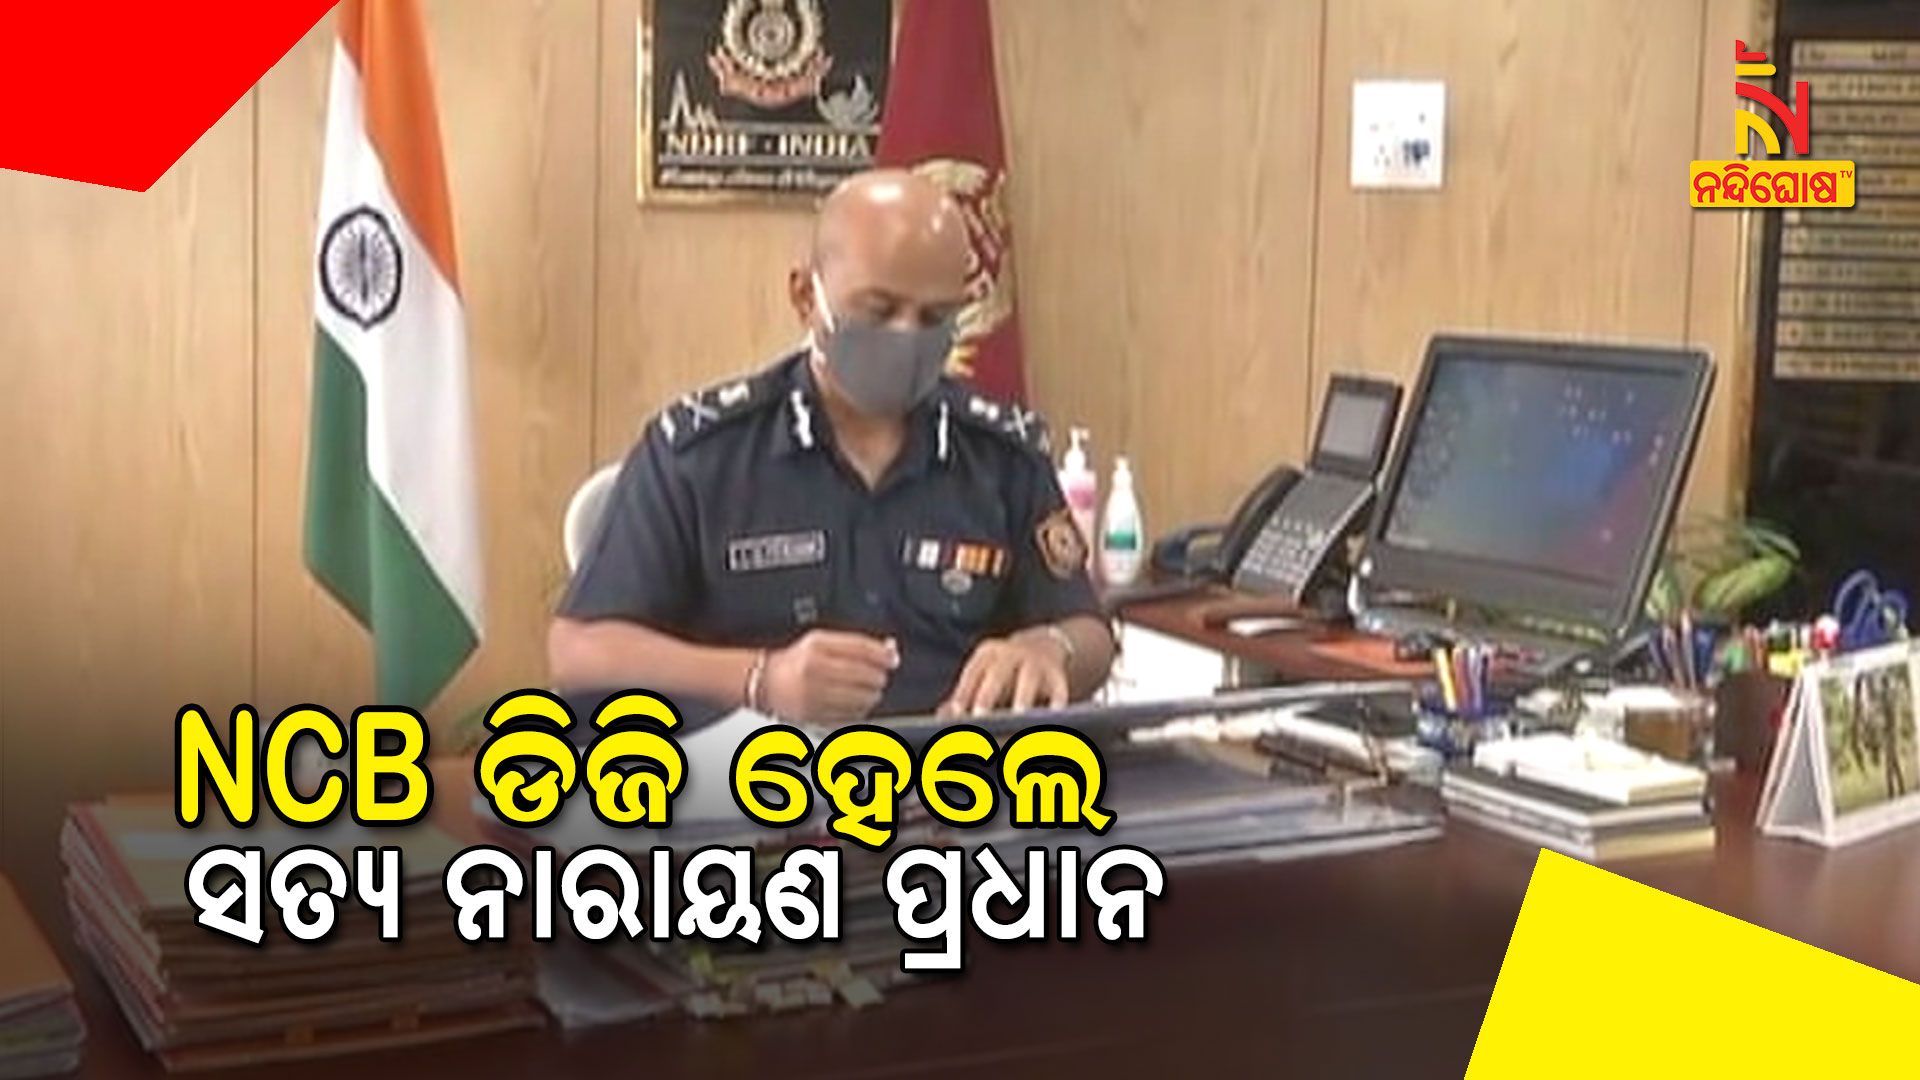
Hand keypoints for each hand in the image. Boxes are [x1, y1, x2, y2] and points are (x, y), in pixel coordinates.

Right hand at [761, 630, 897, 725]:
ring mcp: (813, 695)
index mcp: (816, 646)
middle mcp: (814, 669)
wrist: (767, 683)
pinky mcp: (814, 716)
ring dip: (871, 695)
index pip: (861, 648)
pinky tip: (853, 703)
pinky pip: (851, 716)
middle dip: (878, 676)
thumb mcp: (822, 642)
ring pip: (863, 698)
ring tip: (866, 691)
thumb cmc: (798, 661)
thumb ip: (855, 644)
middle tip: (876, 676)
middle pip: (866, 675)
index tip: (892, 659)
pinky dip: (859, 710)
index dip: (883, 654)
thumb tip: (889, 649)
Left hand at [941, 631, 1069, 715]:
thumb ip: (964, 694)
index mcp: (988, 652)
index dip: (964, 692)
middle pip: (998, 673)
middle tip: (981, 717)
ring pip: (1028, 679)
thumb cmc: (1004, 668)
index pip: (973, 673)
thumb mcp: (983, 672)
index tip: (957, 713)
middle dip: (989, 695)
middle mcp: (1011, 653)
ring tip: (1018, 716)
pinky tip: (1052, 716)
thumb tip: (943, 715)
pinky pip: (1058, 688)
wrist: (1044, 645)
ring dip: (1023, 698)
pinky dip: (1056, 702)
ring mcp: (1035, 662)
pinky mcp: (1056, 673)